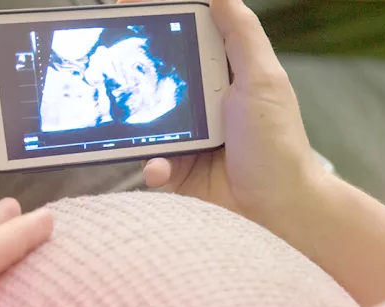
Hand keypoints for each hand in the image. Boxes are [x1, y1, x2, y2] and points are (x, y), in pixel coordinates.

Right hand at [126, 0, 328, 221]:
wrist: (276, 209)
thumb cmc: (275, 142)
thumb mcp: (262, 80)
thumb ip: (241, 36)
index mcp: (223, 76)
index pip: (187, 40)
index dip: (161, 24)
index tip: (131, 11)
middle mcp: (203, 103)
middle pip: (159, 77)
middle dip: (133, 72)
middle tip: (107, 63)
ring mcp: (188, 136)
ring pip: (148, 121)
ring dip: (136, 124)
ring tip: (122, 122)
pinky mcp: (179, 168)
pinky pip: (154, 160)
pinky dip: (153, 164)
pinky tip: (159, 166)